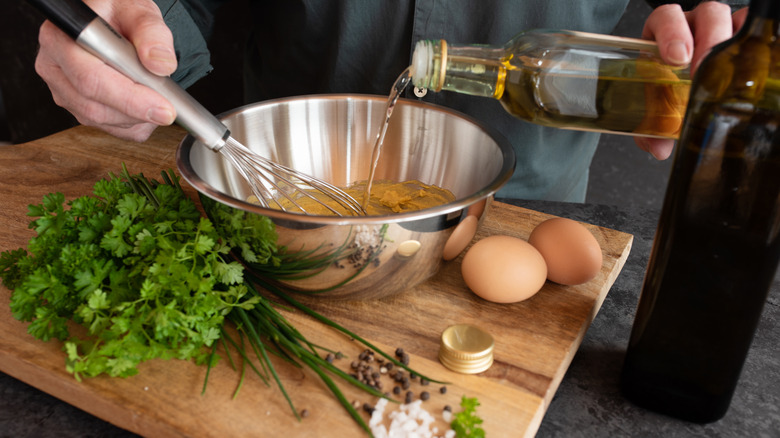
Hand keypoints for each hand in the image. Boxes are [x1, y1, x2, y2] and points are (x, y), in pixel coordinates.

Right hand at [34, 0, 176, 141]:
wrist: (111, 20)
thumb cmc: (117, 12)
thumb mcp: (137, 10)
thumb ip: (151, 33)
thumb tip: (160, 63)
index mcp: (61, 39)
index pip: (91, 79)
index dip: (129, 99)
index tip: (163, 108)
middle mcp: (55, 68)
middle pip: (94, 107)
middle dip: (138, 112)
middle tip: (170, 108)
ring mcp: (64, 92)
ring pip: (103, 121)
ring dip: (138, 118)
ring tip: (157, 95)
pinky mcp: (78, 108)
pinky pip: (112, 129)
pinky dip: (137, 124)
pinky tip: (147, 105)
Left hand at [635, 2, 744, 159]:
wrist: (680, 92)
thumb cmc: (666, 88)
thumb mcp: (654, 104)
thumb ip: (650, 125)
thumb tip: (658, 148)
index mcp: (664, 34)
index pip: (666, 18)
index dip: (671, 32)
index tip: (675, 57)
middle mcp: (693, 26)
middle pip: (708, 15)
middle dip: (708, 40)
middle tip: (703, 71)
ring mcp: (720, 28)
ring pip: (733, 20)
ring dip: (731, 44)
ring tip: (730, 72)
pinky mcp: (742, 37)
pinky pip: (751, 30)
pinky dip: (754, 45)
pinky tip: (754, 65)